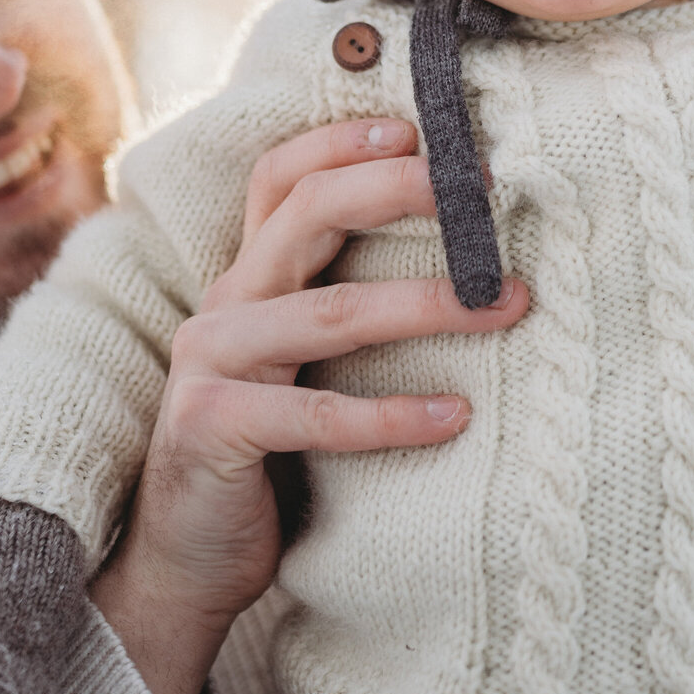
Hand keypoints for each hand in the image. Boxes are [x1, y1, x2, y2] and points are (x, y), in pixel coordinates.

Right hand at [92, 118, 527, 693]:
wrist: (184, 564)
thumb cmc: (270, 456)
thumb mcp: (304, 365)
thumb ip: (347, 305)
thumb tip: (474, 257)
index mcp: (247, 276)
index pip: (283, 174)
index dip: (347, 141)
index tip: (427, 130)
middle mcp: (225, 304)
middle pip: (309, 211)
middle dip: (401, 188)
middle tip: (485, 188)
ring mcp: (211, 363)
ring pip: (329, 311)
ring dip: (427, 302)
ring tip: (510, 303)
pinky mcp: (212, 429)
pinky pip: (318, 415)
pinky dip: (393, 415)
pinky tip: (457, 415)